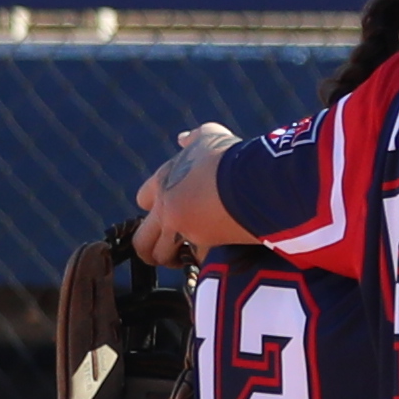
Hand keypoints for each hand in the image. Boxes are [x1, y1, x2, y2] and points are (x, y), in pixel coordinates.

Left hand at [129, 127, 239, 262]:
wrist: (256, 178)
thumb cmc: (234, 156)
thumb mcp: (210, 136)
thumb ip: (194, 138)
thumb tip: (183, 139)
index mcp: (164, 181)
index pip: (142, 200)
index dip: (154, 208)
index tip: (167, 214)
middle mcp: (166, 208)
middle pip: (141, 240)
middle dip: (150, 249)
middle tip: (166, 253)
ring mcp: (183, 229)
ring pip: (162, 256)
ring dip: (173, 260)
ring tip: (188, 260)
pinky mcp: (204, 247)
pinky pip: (197, 262)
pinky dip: (204, 262)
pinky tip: (216, 258)